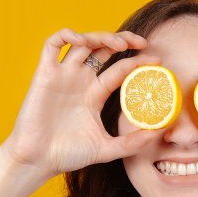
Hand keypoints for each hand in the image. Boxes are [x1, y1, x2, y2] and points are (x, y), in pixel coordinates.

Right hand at [0, 28, 162, 178]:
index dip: (137, 62)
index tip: (156, 61)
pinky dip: (67, 35)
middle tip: (142, 43)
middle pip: (103, 49)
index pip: (119, 69)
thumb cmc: (68, 156)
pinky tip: (82, 41)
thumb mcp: (107, 149)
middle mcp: (80, 81)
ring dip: (101, 36)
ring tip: (119, 43)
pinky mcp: (45, 74)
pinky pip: (52, 44)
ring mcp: (63, 76)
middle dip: (123, 40)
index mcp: (94, 95)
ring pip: (82, 42)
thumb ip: (132, 143)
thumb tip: (159, 132)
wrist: (38, 161)